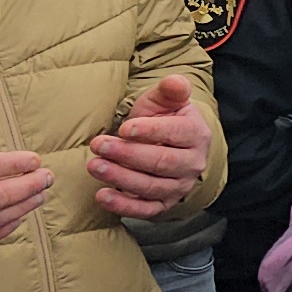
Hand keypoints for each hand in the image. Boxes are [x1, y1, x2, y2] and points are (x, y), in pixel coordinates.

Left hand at [90, 73, 207, 219]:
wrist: (168, 145)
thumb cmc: (163, 119)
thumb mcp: (165, 101)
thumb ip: (170, 90)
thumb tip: (177, 82)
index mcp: (196, 134)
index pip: (176, 133)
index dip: (150, 131)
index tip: (123, 128)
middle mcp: (193, 163)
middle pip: (162, 162)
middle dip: (127, 154)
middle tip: (98, 145)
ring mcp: (179, 186)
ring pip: (152, 187)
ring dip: (121, 178)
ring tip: (94, 166)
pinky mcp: (164, 203)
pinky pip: (146, 210)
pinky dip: (124, 206)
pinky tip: (103, 196)